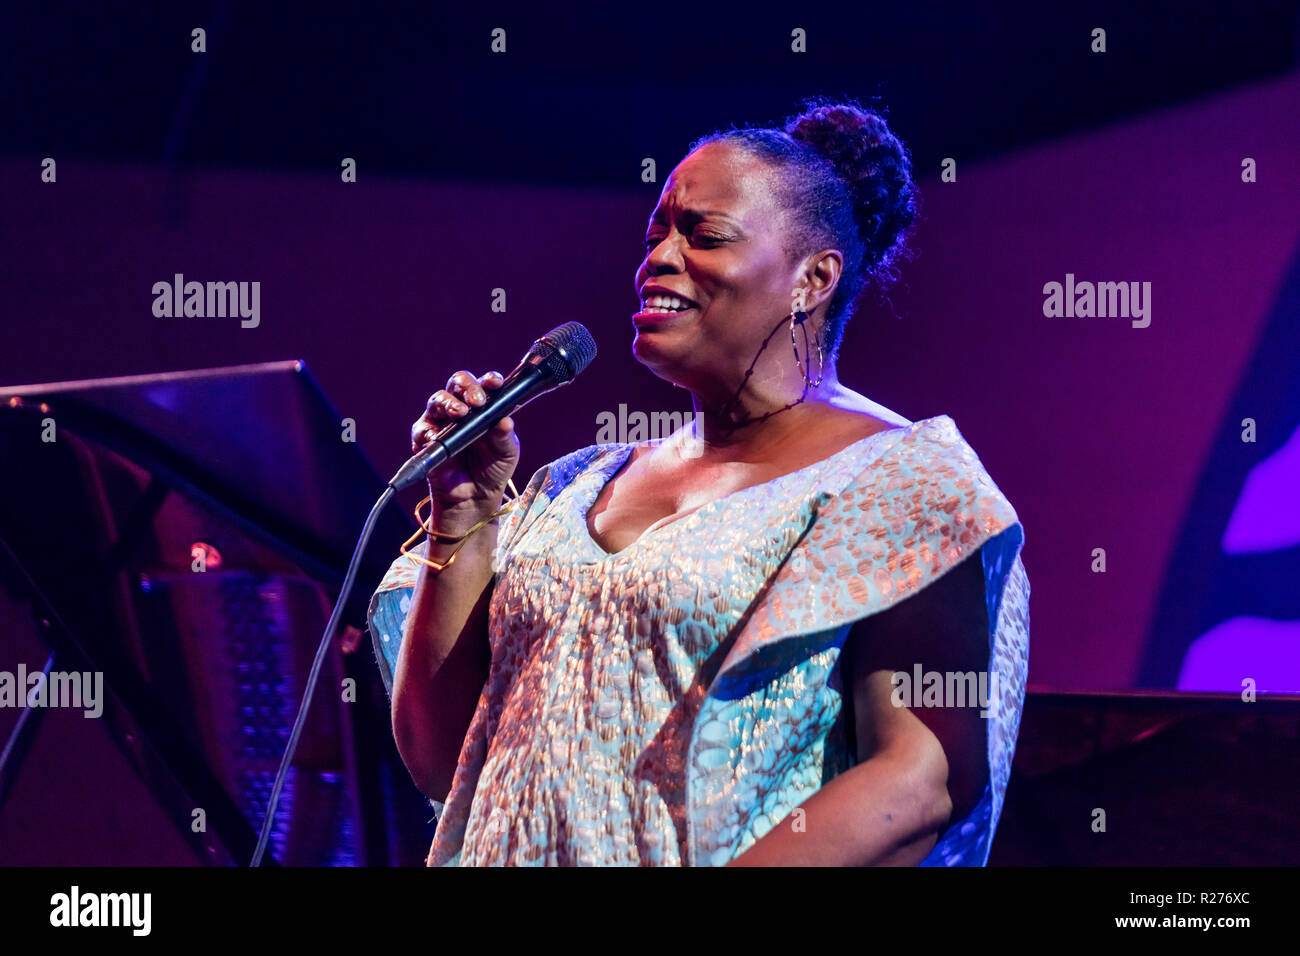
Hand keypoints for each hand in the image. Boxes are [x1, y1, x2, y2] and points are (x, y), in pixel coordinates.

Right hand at [413, 370, 519, 516]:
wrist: (475, 498)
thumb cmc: (493, 470)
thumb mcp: (507, 453)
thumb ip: (505, 435)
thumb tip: (506, 419)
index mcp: (484, 407)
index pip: (484, 385)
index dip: (489, 380)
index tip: (495, 383)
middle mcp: (461, 409)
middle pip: (457, 384)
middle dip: (467, 387)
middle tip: (477, 401)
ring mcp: (442, 421)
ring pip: (438, 400)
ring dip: (448, 403)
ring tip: (459, 414)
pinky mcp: (426, 439)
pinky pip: (422, 428)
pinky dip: (429, 430)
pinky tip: (437, 436)